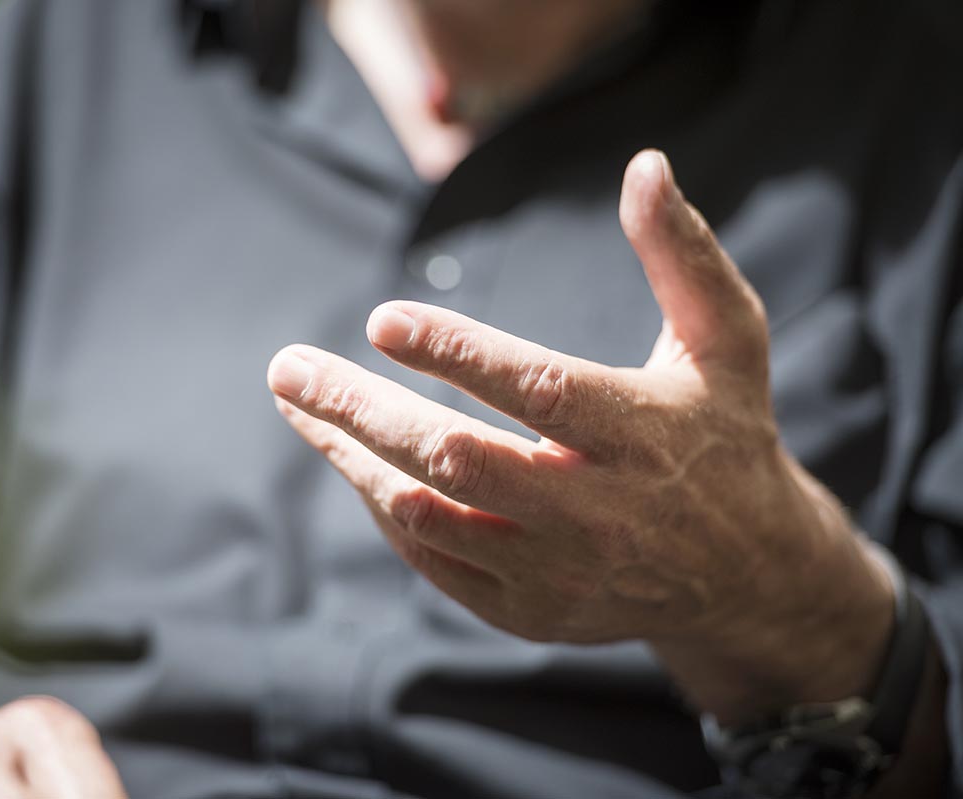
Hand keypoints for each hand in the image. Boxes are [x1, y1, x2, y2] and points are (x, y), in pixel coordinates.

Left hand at [267, 150, 895, 723]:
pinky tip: (353, 460)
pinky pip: (434, 561)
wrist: (747, 573)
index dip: (456, 354)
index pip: (536, 390)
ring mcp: (558, 571)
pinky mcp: (530, 611)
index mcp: (639, 433)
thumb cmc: (725, 435)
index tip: (381, 320)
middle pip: (457, 459)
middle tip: (289, 368)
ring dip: (352, 460)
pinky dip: (385, 510)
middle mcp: (596, 511)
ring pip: (429, 517)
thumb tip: (645, 164)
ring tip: (298, 407)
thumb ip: (682, 255)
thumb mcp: (727, 340)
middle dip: (361, 412)